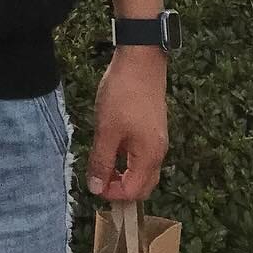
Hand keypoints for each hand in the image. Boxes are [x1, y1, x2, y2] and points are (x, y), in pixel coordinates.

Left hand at [85, 48, 168, 201]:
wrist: (141, 59)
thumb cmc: (123, 94)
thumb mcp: (106, 130)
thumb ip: (102, 161)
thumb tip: (96, 188)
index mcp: (149, 157)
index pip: (133, 192)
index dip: (112, 194)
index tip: (93, 184)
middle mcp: (158, 152)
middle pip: (142, 185)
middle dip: (120, 187)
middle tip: (98, 178)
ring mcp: (157, 138)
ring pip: (142, 169)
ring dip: (123, 172)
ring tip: (102, 161)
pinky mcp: (153, 126)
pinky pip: (142, 153)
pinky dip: (128, 158)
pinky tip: (112, 144)